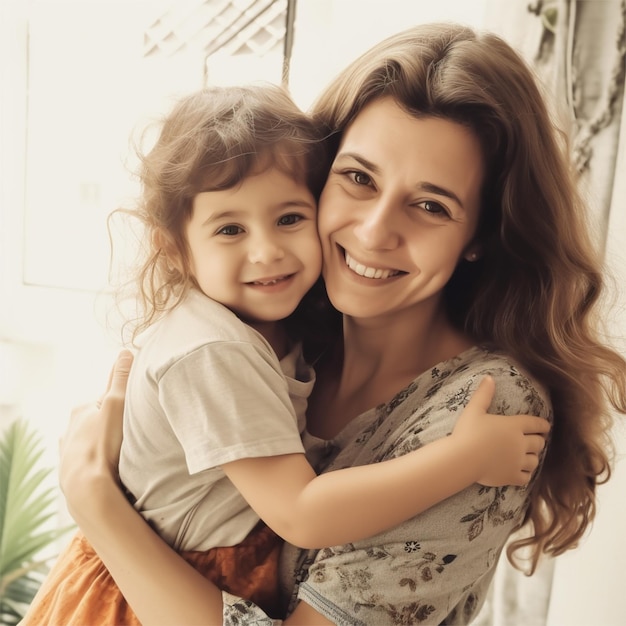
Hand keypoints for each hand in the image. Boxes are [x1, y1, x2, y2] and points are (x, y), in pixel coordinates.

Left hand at [59, 350, 132, 508]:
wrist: (88, 489)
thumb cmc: (103, 444)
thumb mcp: (117, 404)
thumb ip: (121, 378)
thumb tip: (125, 351)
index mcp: (81, 409)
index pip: (108, 399)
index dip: (125, 404)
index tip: (136, 413)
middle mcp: (69, 428)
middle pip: (99, 420)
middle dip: (115, 425)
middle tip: (133, 434)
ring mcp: (68, 451)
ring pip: (93, 441)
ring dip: (105, 444)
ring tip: (123, 453)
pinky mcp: (70, 472)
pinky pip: (89, 461)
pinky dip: (98, 461)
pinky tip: (110, 467)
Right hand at [451, 376, 549, 486]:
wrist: (462, 459)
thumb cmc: (467, 432)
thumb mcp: (474, 410)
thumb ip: (484, 394)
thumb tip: (489, 377)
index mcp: (514, 426)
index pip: (536, 424)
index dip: (543, 425)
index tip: (546, 427)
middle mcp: (520, 443)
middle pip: (538, 443)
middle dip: (538, 441)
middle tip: (535, 440)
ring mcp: (517, 461)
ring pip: (535, 461)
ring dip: (533, 457)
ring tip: (529, 456)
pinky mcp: (512, 476)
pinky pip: (527, 477)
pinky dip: (526, 474)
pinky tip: (521, 471)